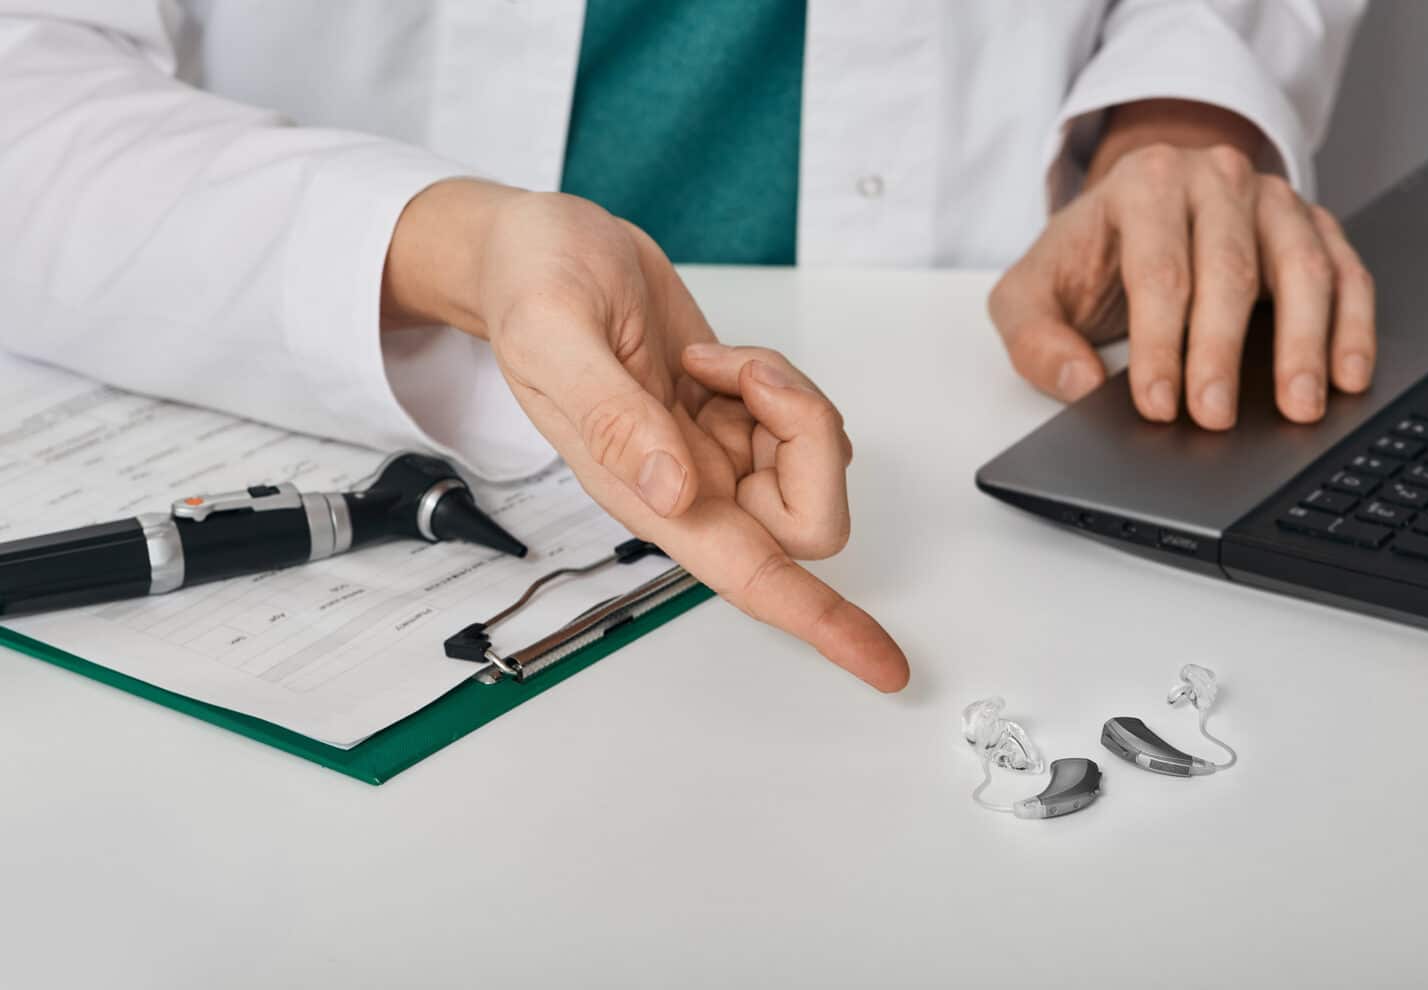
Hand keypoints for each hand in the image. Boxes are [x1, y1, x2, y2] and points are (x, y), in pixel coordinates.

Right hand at [383, 180, 908, 691]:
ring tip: (715, 360)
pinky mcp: (730, 413)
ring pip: (812, 463)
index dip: (822, 622)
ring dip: (788, 400)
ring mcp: (713, 451)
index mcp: (644, 495)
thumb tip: (673, 493)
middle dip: (808, 440)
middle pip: (809, 519)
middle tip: (751, 378)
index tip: (883, 666)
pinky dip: (778, 380)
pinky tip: (715, 359)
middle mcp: (686, 488)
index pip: (751, 577)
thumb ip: (612, 419)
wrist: (535, 245)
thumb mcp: (554, 334)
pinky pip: (799, 420)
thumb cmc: (529, 286)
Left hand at [989, 99, 1375, 429]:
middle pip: (1230, 271)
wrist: (1133, 209)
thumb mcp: (1030, 293)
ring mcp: (1272, 198)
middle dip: (1222, 352)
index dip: (1159, 344)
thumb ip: (1035, 339)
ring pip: (1302, 268)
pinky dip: (1352, 324)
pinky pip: (1345, 271)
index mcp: (1145, 185)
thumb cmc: (1086, 258)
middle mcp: (1215, 178)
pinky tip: (1348, 374)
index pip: (1159, 272)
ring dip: (1305, 343)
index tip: (1158, 404)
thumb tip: (1078, 384)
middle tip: (1215, 418)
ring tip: (1299, 407)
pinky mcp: (1313, 224)